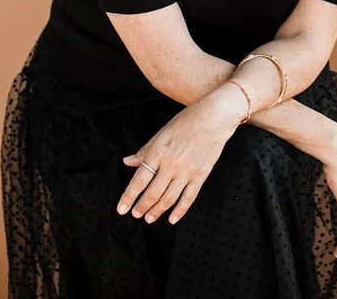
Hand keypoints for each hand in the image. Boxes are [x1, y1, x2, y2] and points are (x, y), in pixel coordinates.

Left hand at [117, 91, 241, 224]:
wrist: (214, 117)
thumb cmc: (187, 121)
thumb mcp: (161, 133)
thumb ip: (144, 151)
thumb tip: (128, 162)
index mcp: (158, 152)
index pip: (139, 180)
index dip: (129, 197)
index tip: (122, 208)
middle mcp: (170, 164)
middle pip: (152, 193)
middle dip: (142, 207)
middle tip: (135, 214)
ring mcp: (186, 172)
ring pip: (168, 198)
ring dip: (156, 211)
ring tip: (149, 218)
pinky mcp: (200, 175)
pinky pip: (188, 198)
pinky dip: (179, 211)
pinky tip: (172, 218)